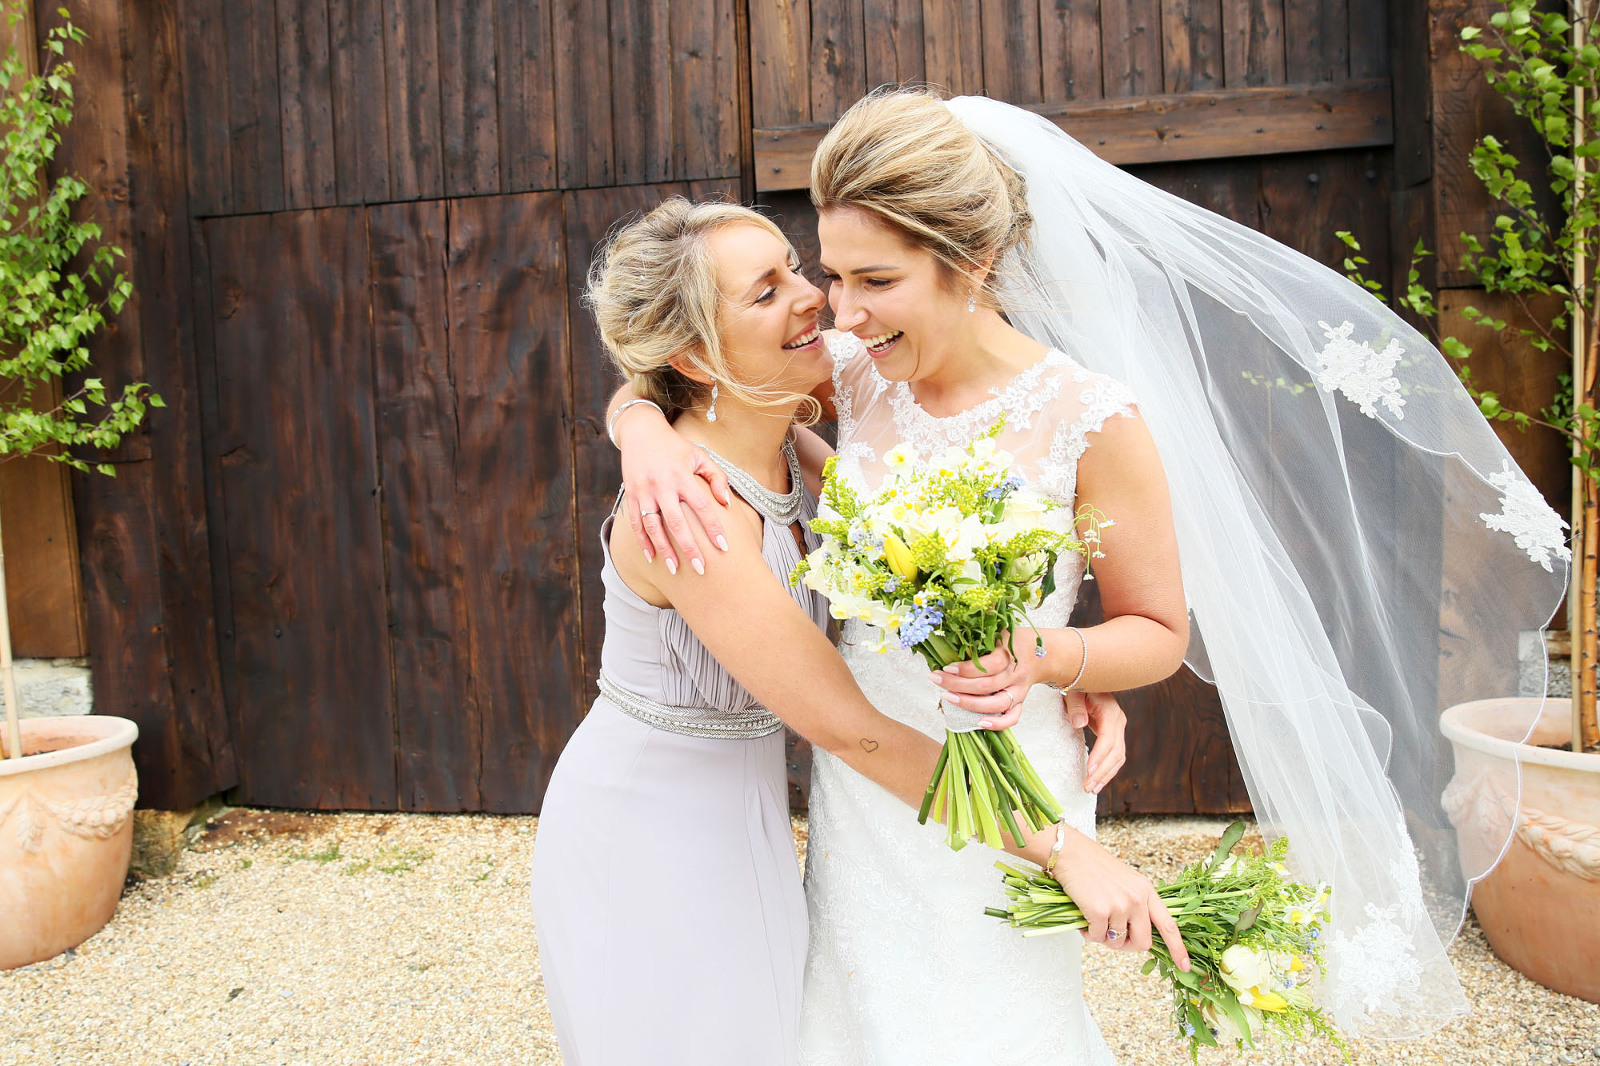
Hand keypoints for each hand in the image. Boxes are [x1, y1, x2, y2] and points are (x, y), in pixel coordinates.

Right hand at [617, 412, 730, 574]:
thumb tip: (725, 503)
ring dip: (664, 550)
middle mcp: (662, 485)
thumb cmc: (676, 447)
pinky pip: (636, 523)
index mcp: (682, 475)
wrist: (641, 431)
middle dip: (689, 547)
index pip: (701, 506)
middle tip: (700, 568)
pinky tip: (652, 557)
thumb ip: (716, 477)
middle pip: (677, 522)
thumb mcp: (700, 455)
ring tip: (675, 570)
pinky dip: (643, 541)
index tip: (724, 546)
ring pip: (653, 526)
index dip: (713, 527)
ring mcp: (644, 491)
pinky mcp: (631, 495)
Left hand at [926, 631, 1041, 729]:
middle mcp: (1016, 674)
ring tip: (948, 698)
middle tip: (936, 680)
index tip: (945, 668)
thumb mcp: (997, 631)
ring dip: (970, 704)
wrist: (1043, 653)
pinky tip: (979, 723)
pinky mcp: (1021, 701)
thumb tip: (945, 643)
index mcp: (1010, 654)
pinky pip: (1013, 717)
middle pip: (986, 686)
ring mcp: (1019, 690)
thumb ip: (977, 639)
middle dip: (957, 685)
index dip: (965, 669)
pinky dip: (998, 724)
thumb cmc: (1014, 641)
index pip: (987, 665)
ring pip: (997, 704)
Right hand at [1052, 827, 1189, 968]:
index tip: (1184, 966)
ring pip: (1117, 942)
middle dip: (1128, 945)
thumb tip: (1137, 934)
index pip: (1169, 925)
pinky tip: (1083, 918)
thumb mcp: (1127, 882)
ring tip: (1093, 919)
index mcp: (1147, 892)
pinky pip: (1098, 938)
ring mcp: (1120, 906)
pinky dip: (1089, 934)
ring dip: (1104, 937)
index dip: (1178, 949)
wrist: (1071, 853)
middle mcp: (1137, 899)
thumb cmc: (1095, 868)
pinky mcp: (1101, 911)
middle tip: (1112, 935)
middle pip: (1143, 943)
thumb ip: (1137, 905)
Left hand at [1066, 691, 1125, 793]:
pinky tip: (1097, 782)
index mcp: (1110, 711)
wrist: (1085, 677)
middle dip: (1102, 771)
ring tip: (1091, 789)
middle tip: (1088, 787)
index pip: (1108, 738)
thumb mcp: (1073, 691)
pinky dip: (1107, 770)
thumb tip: (1079, 724)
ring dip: (1106, 775)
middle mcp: (1118, 721)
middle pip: (1116, 752)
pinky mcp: (1114, 735)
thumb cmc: (1076, 684)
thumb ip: (1075, 706)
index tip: (1089, 770)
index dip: (1100, 755)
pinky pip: (1114, 756)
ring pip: (1118, 757)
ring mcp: (1118, 729)